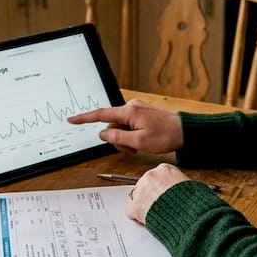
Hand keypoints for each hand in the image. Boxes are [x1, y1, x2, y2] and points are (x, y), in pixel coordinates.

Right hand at [67, 99, 183, 154]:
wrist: (185, 132)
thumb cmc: (165, 136)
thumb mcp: (139, 142)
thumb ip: (117, 138)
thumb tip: (102, 134)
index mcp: (129, 111)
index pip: (100, 115)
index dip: (84, 118)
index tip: (71, 119)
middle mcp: (131, 107)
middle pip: (111, 126)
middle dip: (117, 140)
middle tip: (132, 149)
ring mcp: (136, 110)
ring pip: (120, 128)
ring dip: (125, 140)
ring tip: (139, 146)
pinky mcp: (141, 115)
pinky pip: (128, 127)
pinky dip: (131, 137)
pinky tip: (142, 142)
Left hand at [125, 163, 188, 224]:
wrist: (191, 216)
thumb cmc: (194, 202)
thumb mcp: (191, 185)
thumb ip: (180, 183)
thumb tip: (181, 188)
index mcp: (165, 169)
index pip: (157, 176)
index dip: (160, 188)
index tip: (162, 195)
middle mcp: (151, 176)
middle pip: (144, 185)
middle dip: (150, 196)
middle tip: (157, 206)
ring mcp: (142, 190)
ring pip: (136, 197)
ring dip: (143, 205)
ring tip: (154, 215)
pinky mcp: (136, 205)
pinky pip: (131, 211)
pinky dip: (137, 218)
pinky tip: (147, 221)